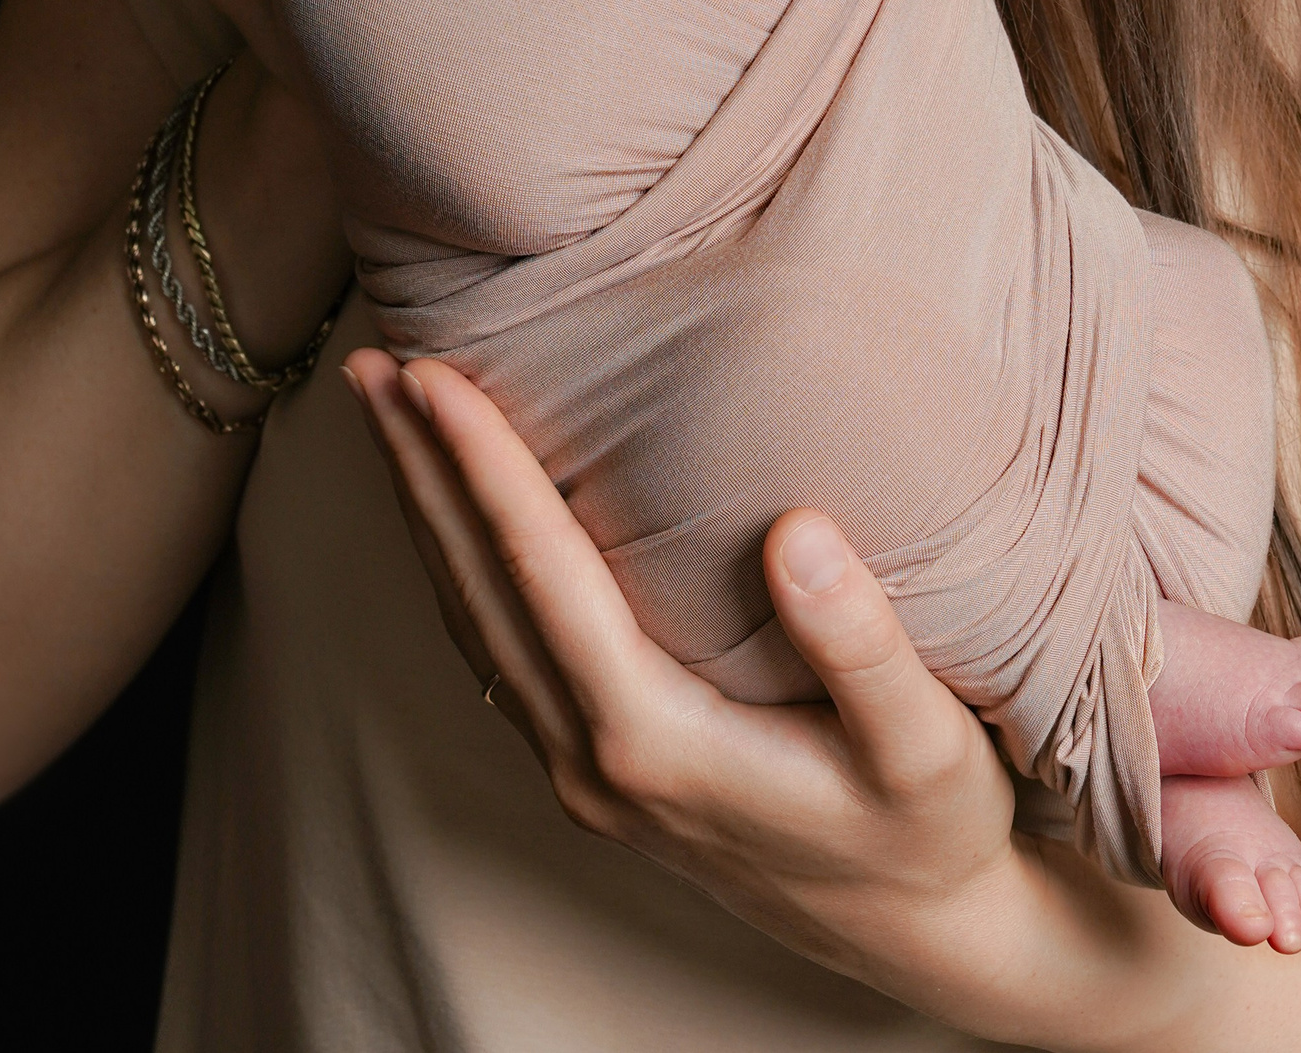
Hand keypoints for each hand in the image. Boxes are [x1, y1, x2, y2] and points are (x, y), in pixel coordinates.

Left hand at [340, 350, 1153, 1038]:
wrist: (921, 936)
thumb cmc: (928, 831)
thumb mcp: (924, 747)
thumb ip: (863, 648)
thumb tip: (798, 533)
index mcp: (658, 743)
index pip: (543, 578)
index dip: (483, 471)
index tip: (434, 378)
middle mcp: (597, 762)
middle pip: (478, 595)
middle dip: (421, 475)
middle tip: (372, 364)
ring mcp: (587, 775)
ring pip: (475, 626)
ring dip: (427, 516)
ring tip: (391, 417)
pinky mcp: (599, 773)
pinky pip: (501, 653)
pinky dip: (462, 568)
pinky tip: (454, 516)